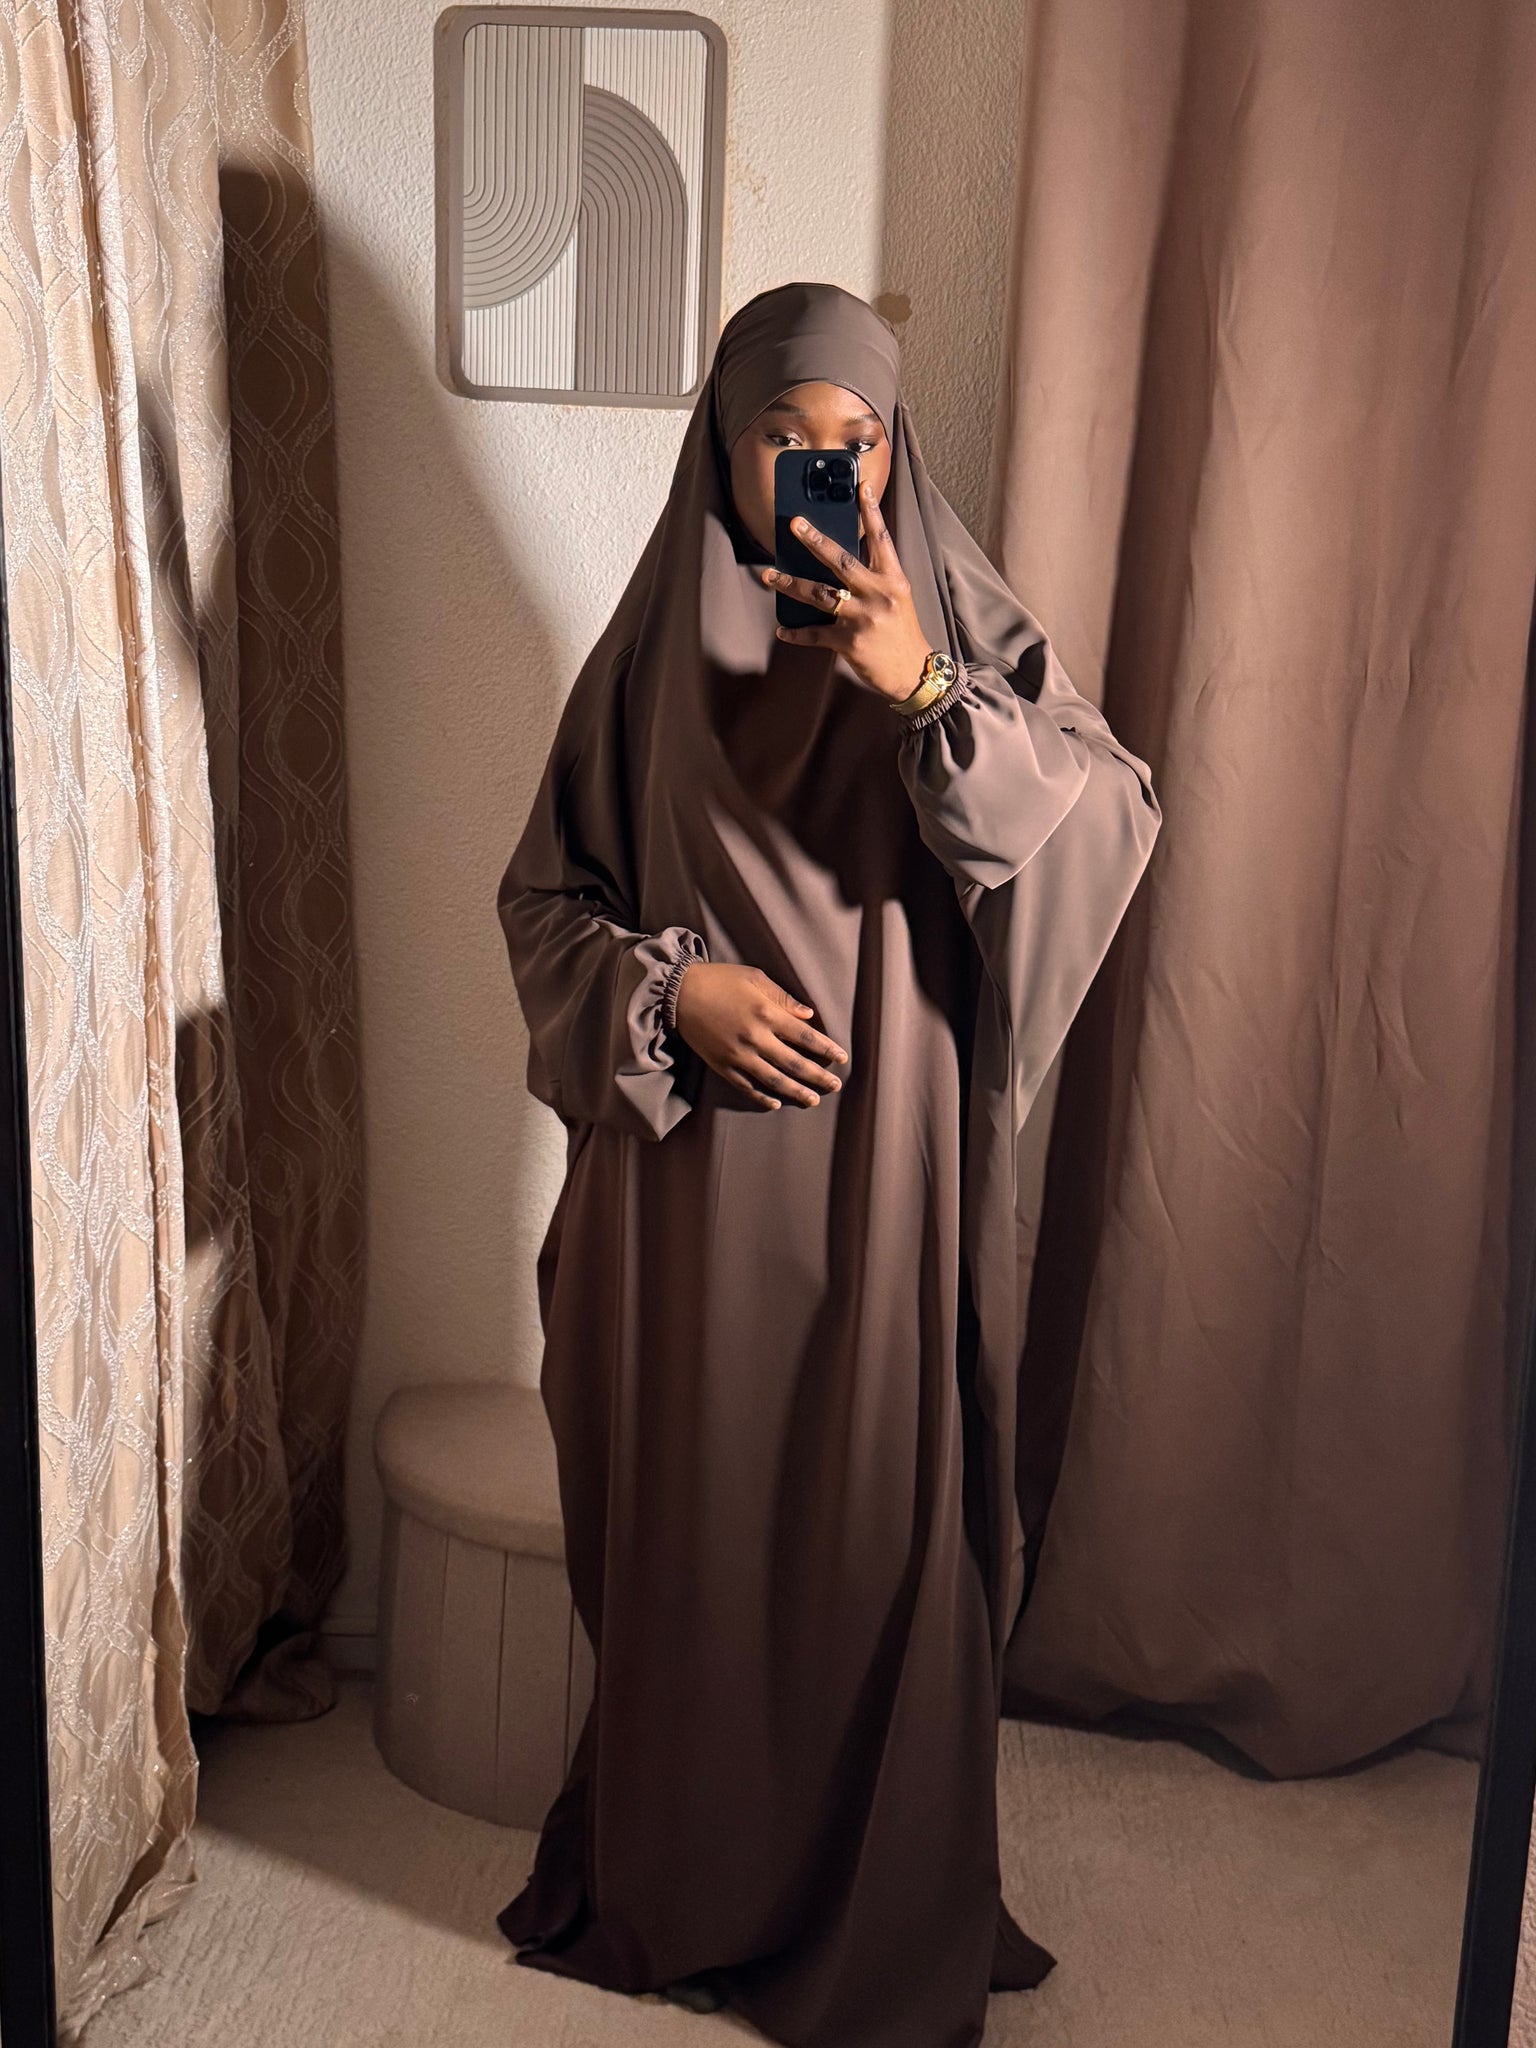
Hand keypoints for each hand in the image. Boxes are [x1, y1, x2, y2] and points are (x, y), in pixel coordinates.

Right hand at [673, 962, 847, 1109]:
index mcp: (766, 1013)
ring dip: (796, 1091)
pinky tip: (776, 1103)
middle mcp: (755, 1037)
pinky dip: (762, 1097)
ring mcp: (738, 1055)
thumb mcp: (754, 978)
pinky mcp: (722, 1065)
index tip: (842, 1059)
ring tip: (813, 1100)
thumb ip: (783, 998)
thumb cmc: (719, 980)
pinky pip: (746, 1086)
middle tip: (835, 1085)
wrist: (677, 994)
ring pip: (773, 1080)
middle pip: (794, 1063)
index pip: (805, 1036)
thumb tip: (808, 1016)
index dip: (826, 1049)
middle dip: (818, 1076)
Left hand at [760, 480, 933, 703]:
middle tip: (795, 524)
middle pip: (842, 561)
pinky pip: (815, 633)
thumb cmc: (903, 633)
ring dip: (790, 583)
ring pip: (819, 594)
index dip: (871, 512)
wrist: (913, 673)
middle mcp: (878, 595)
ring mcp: (862, 618)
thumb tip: (846, 555)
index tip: (862, 487)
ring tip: (769, 575)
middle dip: (815, 541)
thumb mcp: (898, 598)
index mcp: (893, 580)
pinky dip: (796, 632)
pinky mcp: (848, 642)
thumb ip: (876, 577)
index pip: (881, 539)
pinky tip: (783, 629)